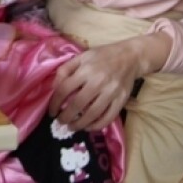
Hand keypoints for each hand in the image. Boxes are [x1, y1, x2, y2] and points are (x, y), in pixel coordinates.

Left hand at [48, 32, 170, 130]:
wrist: (130, 56)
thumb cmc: (102, 56)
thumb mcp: (81, 56)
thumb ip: (65, 70)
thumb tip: (54, 87)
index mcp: (85, 69)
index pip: (64, 89)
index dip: (55, 103)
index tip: (52, 111)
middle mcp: (98, 81)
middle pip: (78, 104)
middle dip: (66, 117)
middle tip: (60, 122)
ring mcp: (111, 92)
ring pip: (92, 114)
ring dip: (79, 124)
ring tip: (72, 127)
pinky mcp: (121, 100)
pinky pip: (108, 117)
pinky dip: (97, 125)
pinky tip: (88, 127)